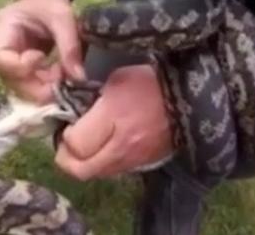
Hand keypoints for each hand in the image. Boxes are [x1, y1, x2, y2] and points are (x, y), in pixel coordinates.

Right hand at [0, 0, 84, 102]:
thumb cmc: (48, 2)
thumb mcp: (62, 17)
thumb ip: (69, 46)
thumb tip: (79, 78)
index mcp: (1, 31)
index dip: (20, 67)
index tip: (42, 57)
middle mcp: (0, 52)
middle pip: (10, 80)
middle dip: (38, 86)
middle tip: (63, 79)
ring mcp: (10, 64)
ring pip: (22, 88)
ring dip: (46, 88)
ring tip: (66, 74)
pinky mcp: (23, 71)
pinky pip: (33, 86)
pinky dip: (49, 85)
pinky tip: (64, 74)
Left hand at [55, 65, 173, 179]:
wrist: (189, 100)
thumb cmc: (149, 83)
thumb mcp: (115, 80)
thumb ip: (90, 97)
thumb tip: (73, 112)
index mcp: (113, 118)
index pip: (74, 144)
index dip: (65, 136)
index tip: (68, 123)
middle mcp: (120, 147)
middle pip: (80, 170)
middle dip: (66, 158)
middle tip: (68, 142)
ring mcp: (132, 161)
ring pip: (95, 175)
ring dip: (84, 163)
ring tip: (85, 144)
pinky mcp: (142, 166)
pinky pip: (113, 172)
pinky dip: (102, 164)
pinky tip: (105, 147)